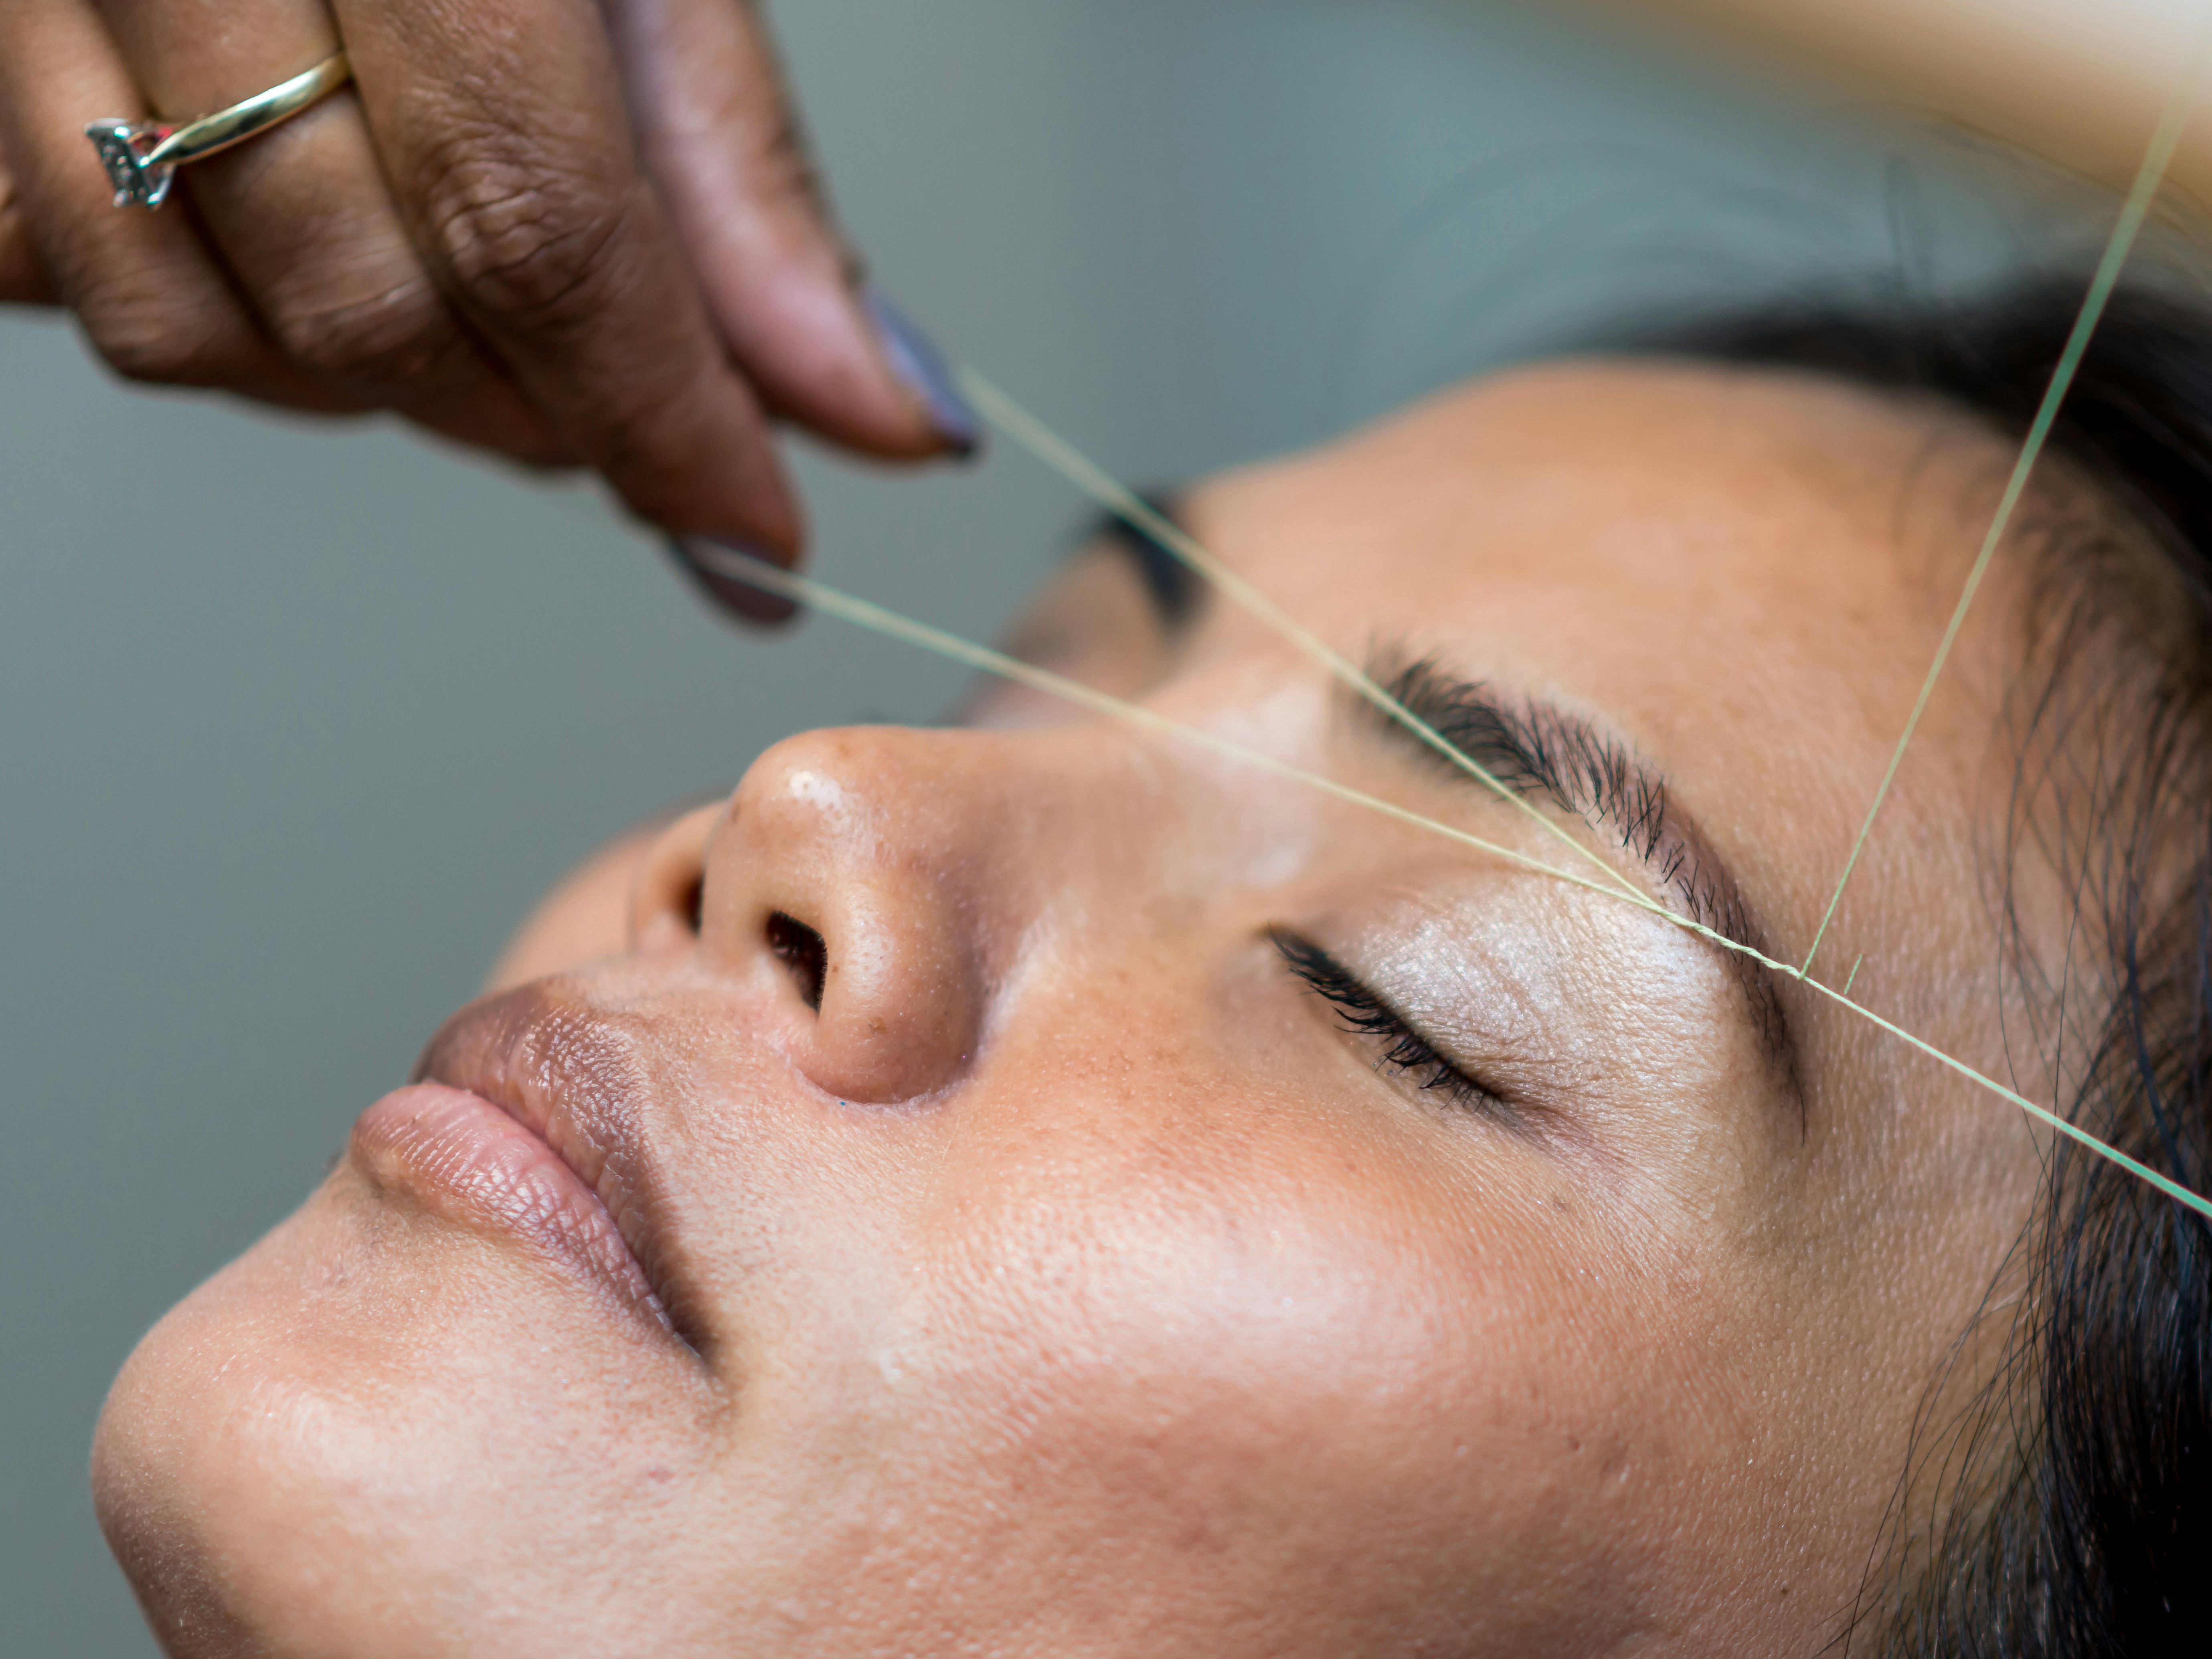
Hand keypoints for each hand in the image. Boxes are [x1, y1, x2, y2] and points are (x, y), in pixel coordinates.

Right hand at [0, 0, 976, 604]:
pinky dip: (212, 308)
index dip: (657, 417)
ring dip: (369, 385)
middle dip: (537, 416)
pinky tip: (312, 245)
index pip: (534, 221)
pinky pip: (49, 258)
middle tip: (643, 418)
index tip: (753, 527)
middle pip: (364, 303)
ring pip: (186, 318)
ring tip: (480, 319)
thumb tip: (875, 410)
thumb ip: (742, 179)